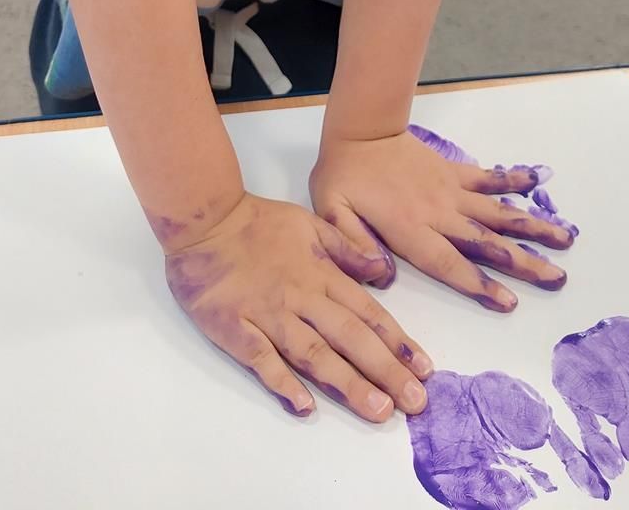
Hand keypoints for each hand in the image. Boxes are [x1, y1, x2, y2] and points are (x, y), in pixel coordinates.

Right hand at [160, 192, 434, 422]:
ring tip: (377, 410)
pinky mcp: (235, 329)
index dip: (397, 342)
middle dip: (386, 370)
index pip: (367, 312)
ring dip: (347, 382)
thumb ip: (347, 247)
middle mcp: (301, 298)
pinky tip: (304, 406)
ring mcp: (269, 315)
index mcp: (321, 274)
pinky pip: (262, 359)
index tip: (424, 369)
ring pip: (314, 353)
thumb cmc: (259, 221)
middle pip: (349, 337)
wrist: (204, 218)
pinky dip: (283, 382)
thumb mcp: (311, 222)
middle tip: (415, 402)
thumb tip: (383, 270)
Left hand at [310, 127, 575, 310]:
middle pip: (487, 243)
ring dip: (532, 226)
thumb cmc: (343, 177)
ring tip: (566, 239)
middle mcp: (440, 213)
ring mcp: (451, 191)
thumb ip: (353, 245)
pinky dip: (513, 180)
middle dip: (524, 262)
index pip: (450, 264)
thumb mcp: (332, 214)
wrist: (358, 130)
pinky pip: (487, 178)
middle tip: (559, 278)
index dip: (480, 284)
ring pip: (498, 213)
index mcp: (411, 230)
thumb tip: (382, 276)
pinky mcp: (453, 171)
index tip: (511, 302)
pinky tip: (538, 182)